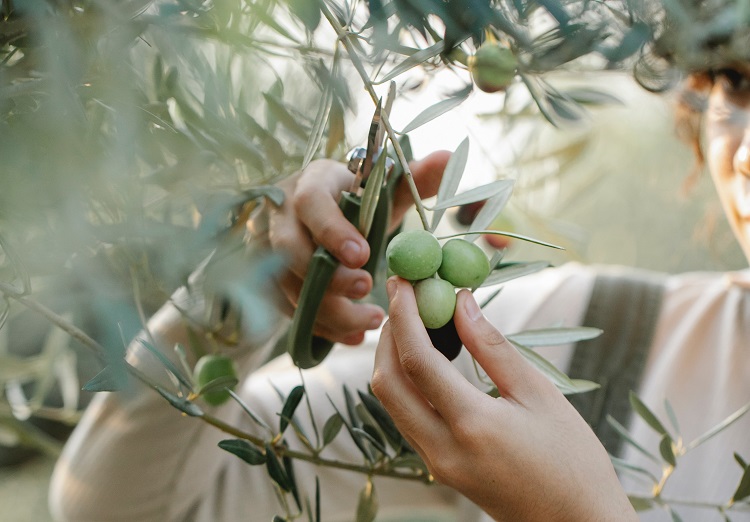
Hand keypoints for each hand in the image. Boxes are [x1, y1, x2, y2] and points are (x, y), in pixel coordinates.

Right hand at [258, 152, 449, 344]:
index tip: (364, 256)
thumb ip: (416, 177)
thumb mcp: (385, 188)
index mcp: (312, 183)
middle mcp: (282, 214)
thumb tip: (448, 157)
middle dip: (327, 277)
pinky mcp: (271, 280)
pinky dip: (322, 327)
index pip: (310, 203)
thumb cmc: (358, 200)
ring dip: (328, 310)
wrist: (327, 214)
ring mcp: (270, 249)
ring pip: (286, 286)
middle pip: (288, 250)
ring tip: (371, 321)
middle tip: (366, 289)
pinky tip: (353, 336)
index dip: (332, 231)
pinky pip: (289, 310)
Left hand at [371, 277, 637, 521]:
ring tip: (413, 320)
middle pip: (387, 383)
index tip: (403, 281)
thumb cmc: (573, 460)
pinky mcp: (439, 468)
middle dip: (388, 335)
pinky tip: (425, 358)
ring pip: (392, 402)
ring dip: (392, 358)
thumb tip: (461, 303)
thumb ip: (493, 347)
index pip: (417, 361)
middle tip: (402, 297)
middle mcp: (442, 448)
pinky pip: (406, 418)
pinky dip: (406, 383)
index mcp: (472, 425)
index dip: (404, 316)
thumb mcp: (539, 395)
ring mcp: (436, 463)